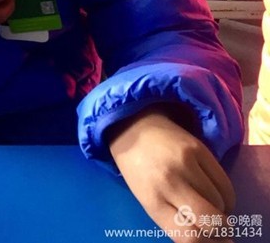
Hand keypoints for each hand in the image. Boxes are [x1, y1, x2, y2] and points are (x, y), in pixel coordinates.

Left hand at [108, 107, 234, 237]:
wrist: (133, 127)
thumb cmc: (139, 170)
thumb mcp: (149, 200)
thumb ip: (175, 222)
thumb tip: (209, 241)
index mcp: (153, 201)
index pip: (189, 237)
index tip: (215, 242)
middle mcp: (169, 182)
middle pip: (211, 221)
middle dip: (221, 231)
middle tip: (218, 228)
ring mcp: (185, 163)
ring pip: (220, 202)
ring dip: (221, 210)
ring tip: (210, 204)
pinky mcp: (199, 148)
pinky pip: (224, 182)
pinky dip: (225, 195)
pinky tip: (216, 192)